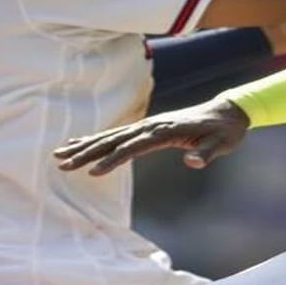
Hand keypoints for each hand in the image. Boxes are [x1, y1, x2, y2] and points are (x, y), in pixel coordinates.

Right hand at [54, 100, 249, 175]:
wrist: (227, 112)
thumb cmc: (224, 131)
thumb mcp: (221, 144)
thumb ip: (207, 152)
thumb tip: (192, 161)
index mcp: (163, 131)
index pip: (132, 147)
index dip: (112, 160)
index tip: (92, 172)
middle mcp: (149, 126)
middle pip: (112, 140)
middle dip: (86, 152)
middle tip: (62, 164)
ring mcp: (144, 126)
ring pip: (107, 137)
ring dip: (82, 146)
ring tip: (59, 154)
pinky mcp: (143, 129)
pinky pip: (113, 135)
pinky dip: (93, 139)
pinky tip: (77, 143)